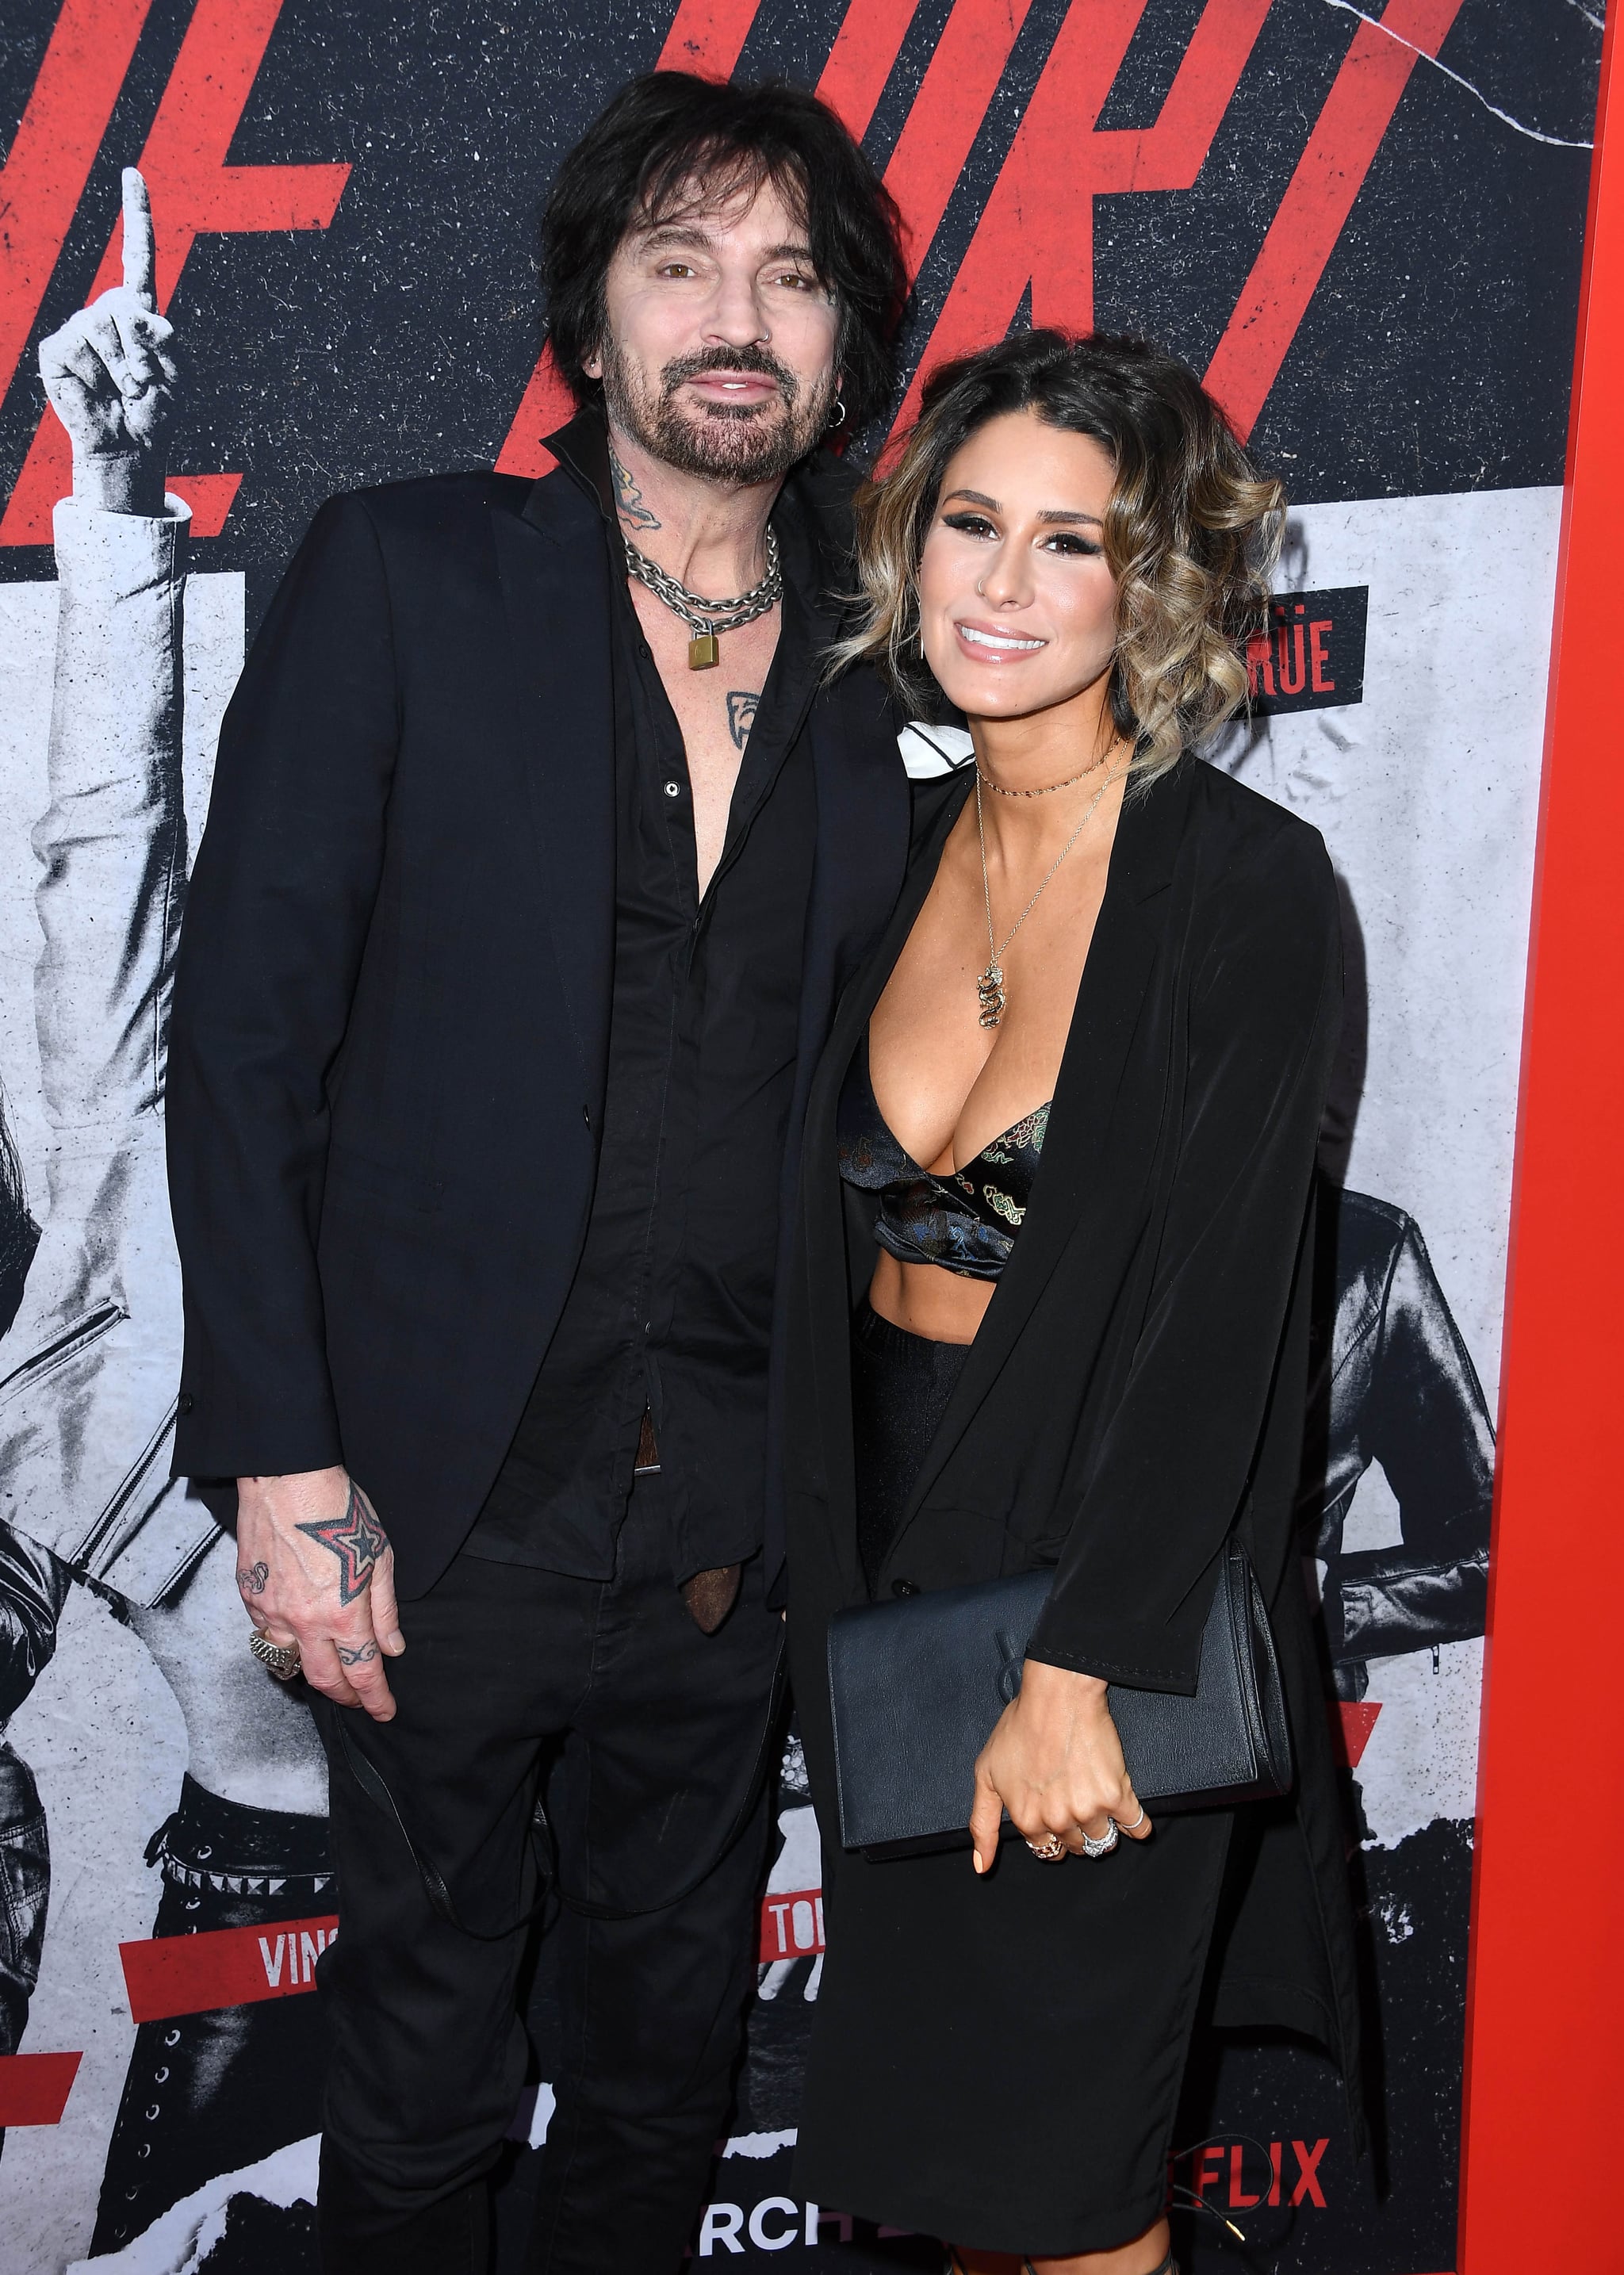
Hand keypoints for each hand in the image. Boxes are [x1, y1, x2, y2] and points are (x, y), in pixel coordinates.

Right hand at [37, 168, 176, 514]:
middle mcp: (106, 310)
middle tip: (144, 382)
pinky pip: (80, 348)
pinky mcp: (56, 348)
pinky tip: (98, 390)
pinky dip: (97, 376)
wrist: (129, 446)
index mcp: (140, 311)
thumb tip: (137, 315)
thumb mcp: (179, 374)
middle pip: (123, 304)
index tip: (132, 171)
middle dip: (141, 348)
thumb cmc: (156, 411)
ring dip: (123, 366)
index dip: (136, 214)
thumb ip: (167, 339)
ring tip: (124, 390)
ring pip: (102, 327)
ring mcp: (78, 326)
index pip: (138, 255)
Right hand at [235, 1466, 404, 1720]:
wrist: (286, 1481)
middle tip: (358, 1699)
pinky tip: (296, 1634)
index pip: (362, 1674)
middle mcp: (304, 1623)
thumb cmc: (340, 1512)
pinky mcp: (249, 1597)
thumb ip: (384, 1610)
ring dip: (309, 1673)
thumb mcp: (379, 1557)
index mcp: (343, 1615)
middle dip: (344, 1696)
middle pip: (323, 1680)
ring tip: (327, 1671)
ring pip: (288, 1662)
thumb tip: (392, 1648)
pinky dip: (283, 1642)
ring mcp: (271, 1613)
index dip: (375, 1699)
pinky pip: (265, 1633)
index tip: (384, 1711)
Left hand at [967, 1660, 1152, 1870]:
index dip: (1049, 1830)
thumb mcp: (986, 1774)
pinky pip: (1136, 1827)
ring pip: (1103, 1840)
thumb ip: (983, 1824)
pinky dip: (1137, 1826)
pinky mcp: (1117, 1795)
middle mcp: (1058, 1821)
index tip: (1053, 1810)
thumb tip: (980, 1867)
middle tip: (1073, 1799)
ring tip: (1095, 1798)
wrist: (1058, 1696)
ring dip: (1102, 1826)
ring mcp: (1089, 1811)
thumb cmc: (1020, 1727)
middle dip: (1074, 1829)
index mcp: (1027, 1820)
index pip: (1045, 1849)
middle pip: (1075, 1846)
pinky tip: (1132, 1820)